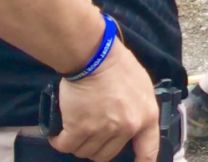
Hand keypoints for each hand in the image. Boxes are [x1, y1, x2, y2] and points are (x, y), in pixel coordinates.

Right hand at [50, 39, 159, 161]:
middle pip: (107, 155)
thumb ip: (139, 109)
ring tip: (76, 127)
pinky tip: (59, 134)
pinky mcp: (79, 129)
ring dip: (79, 143)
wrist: (95, 55)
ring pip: (86, 152)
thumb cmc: (119, 65)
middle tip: (92, 131)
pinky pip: (66, 146)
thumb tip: (132, 126)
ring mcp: (102, 130)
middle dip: (98, 146)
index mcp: (146, 116)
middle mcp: (126, 128)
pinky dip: (60, 141)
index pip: (148, 152)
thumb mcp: (141, 86)